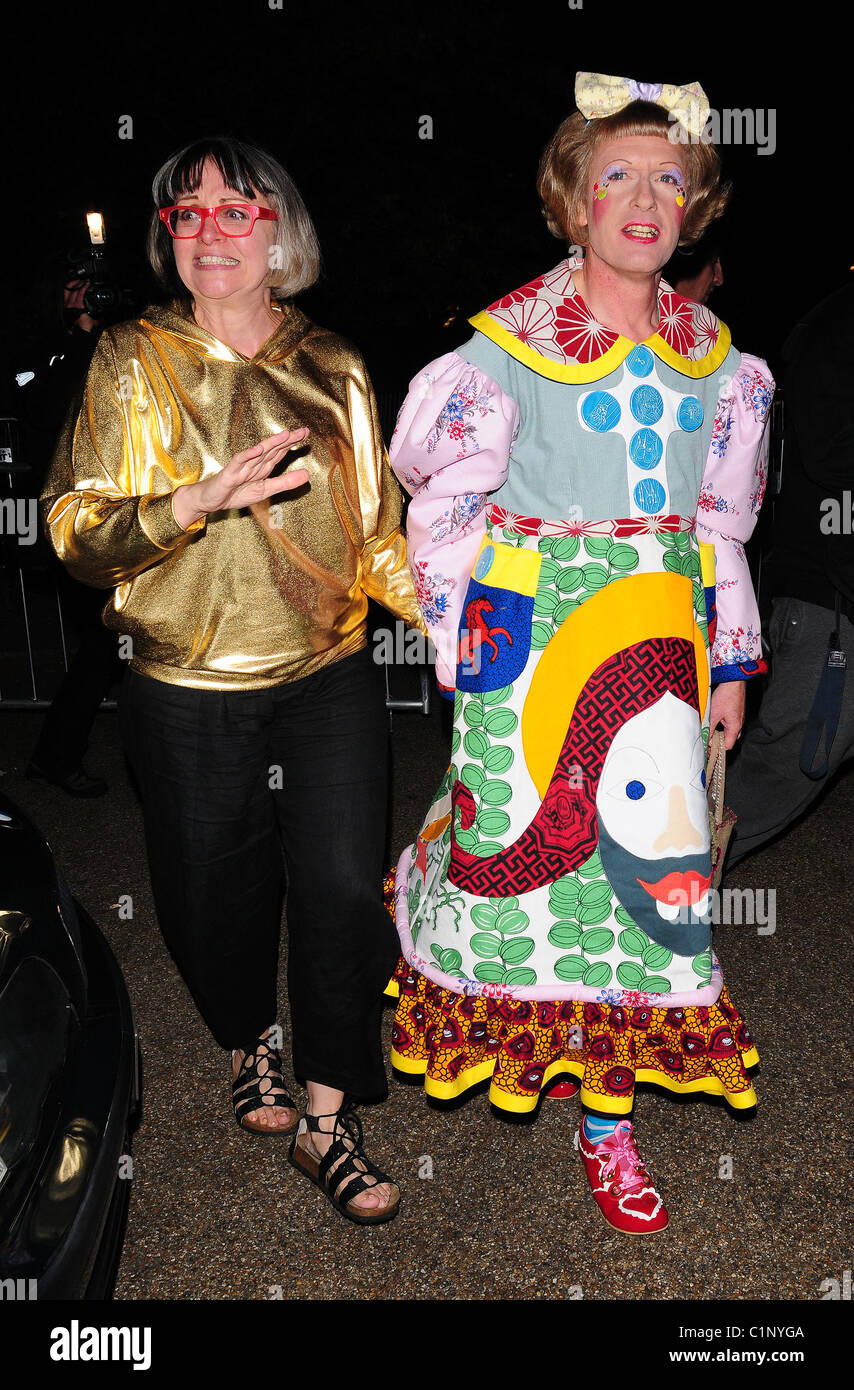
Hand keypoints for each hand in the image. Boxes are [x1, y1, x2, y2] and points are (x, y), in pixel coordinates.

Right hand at [172, 428, 310, 529]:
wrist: (210, 501)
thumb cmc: (236, 493)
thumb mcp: (266, 490)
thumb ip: (286, 482)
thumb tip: (308, 474)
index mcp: (263, 467)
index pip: (280, 452)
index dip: (292, 443)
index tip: (306, 433)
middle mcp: (254, 463)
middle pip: (273, 449)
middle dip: (288, 440)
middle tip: (303, 431)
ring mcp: (241, 467)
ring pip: (259, 453)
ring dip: (272, 444)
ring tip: (285, 435)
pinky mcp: (230, 473)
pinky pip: (239, 462)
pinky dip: (248, 455)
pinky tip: (258, 449)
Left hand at [708, 681, 744, 750]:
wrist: (733, 681)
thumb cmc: (726, 695)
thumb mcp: (713, 714)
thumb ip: (710, 729)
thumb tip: (706, 740)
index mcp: (735, 727)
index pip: (728, 746)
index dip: (717, 748)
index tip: (708, 748)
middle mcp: (739, 724)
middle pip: (729, 739)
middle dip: (718, 741)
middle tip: (708, 739)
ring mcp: (738, 717)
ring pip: (729, 731)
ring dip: (719, 732)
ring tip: (710, 729)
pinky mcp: (736, 711)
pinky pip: (729, 723)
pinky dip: (722, 725)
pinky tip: (714, 720)